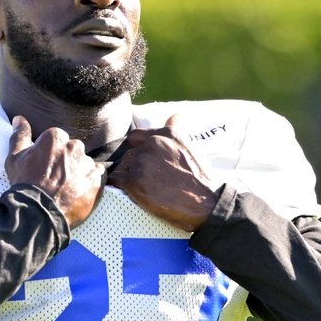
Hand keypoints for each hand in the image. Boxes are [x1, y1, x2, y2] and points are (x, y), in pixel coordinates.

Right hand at [5, 116, 105, 228]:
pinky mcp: (98, 180)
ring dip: (78, 172)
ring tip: (66, 189)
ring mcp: (88, 163)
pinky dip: (90, 181)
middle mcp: (75, 146)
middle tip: (54, 180)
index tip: (44, 168)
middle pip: (72, 151)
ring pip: (84, 163)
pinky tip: (79, 191)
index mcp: (56, 137)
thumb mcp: (15, 158)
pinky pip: (98, 176)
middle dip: (65, 162)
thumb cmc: (25, 184)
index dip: (49, 155)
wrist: (38, 213)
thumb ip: (19, 135)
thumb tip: (19, 119)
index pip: (57, 140)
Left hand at [108, 115, 219, 231]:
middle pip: (128, 154)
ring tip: (142, 189)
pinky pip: (115, 179)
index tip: (143, 161)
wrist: (205, 204)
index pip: (136, 136)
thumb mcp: (191, 148)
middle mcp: (153, 144)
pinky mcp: (134, 181)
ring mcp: (142, 162)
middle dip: (134, 167)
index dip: (136, 150)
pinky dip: (118, 186)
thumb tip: (176, 115)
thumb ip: (177, 130)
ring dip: (127, 177)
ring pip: (122, 167)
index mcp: (167, 134)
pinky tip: (128, 192)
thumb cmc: (200, 179)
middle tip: (147, 181)